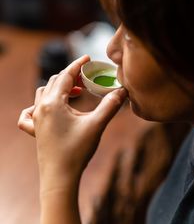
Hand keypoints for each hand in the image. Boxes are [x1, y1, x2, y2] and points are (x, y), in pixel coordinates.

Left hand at [18, 55, 126, 191]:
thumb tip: (123, 91)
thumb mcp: (96, 125)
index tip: (87, 58)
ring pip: (44, 93)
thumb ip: (110, 106)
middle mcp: (41, 108)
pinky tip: (46, 108)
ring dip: (59, 88)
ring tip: (75, 92)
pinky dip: (38, 105)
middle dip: (71, 76)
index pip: (66, 75)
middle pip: (55, 82)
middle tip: (87, 78)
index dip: (78, 64)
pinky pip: (30, 112)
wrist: (60, 178)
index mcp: (53, 103)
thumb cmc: (76, 151)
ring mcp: (36, 119)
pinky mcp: (35, 129)